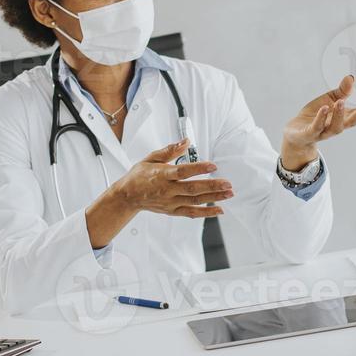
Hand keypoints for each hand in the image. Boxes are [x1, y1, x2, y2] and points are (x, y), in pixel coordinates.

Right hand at [113, 139, 233, 217]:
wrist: (127, 196)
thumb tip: (186, 141)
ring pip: (195, 201)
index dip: (198, 168)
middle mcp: (167, 190)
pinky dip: (206, 212)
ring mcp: (170, 202)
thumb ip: (170, 150)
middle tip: (227, 183)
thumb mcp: (151, 158)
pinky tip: (219, 209)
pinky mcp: (172, 211)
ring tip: (228, 193)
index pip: (182, 172)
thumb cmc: (139, 176)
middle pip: (192, 189)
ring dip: (214, 198)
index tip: (213, 165)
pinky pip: (191, 213)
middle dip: (212, 186)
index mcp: (161, 175)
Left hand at [280, 75, 355, 169]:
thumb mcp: (329, 99)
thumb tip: (351, 77)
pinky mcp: (309, 134)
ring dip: (340, 115)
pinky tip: (324, 108)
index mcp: (344, 118)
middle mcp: (336, 127)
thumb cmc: (317, 115)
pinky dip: (321, 119)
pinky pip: (316, 127)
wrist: (295, 133)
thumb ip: (342, 91)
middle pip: (352, 123)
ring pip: (335, 127)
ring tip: (341, 102)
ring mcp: (323, 132)